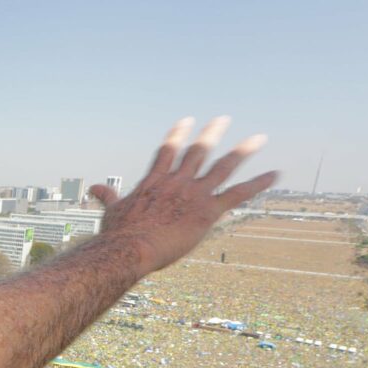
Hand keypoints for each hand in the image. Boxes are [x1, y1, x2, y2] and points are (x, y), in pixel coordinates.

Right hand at [89, 116, 275, 277]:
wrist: (130, 248)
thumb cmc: (118, 234)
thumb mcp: (112, 211)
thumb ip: (107, 196)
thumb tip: (92, 188)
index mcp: (155, 181)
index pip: (168, 151)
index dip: (177, 134)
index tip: (186, 120)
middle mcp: (177, 182)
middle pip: (198, 151)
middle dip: (211, 134)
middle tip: (223, 119)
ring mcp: (194, 194)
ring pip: (224, 166)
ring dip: (242, 151)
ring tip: (258, 139)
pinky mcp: (208, 211)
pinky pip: (239, 193)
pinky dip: (258, 183)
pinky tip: (274, 174)